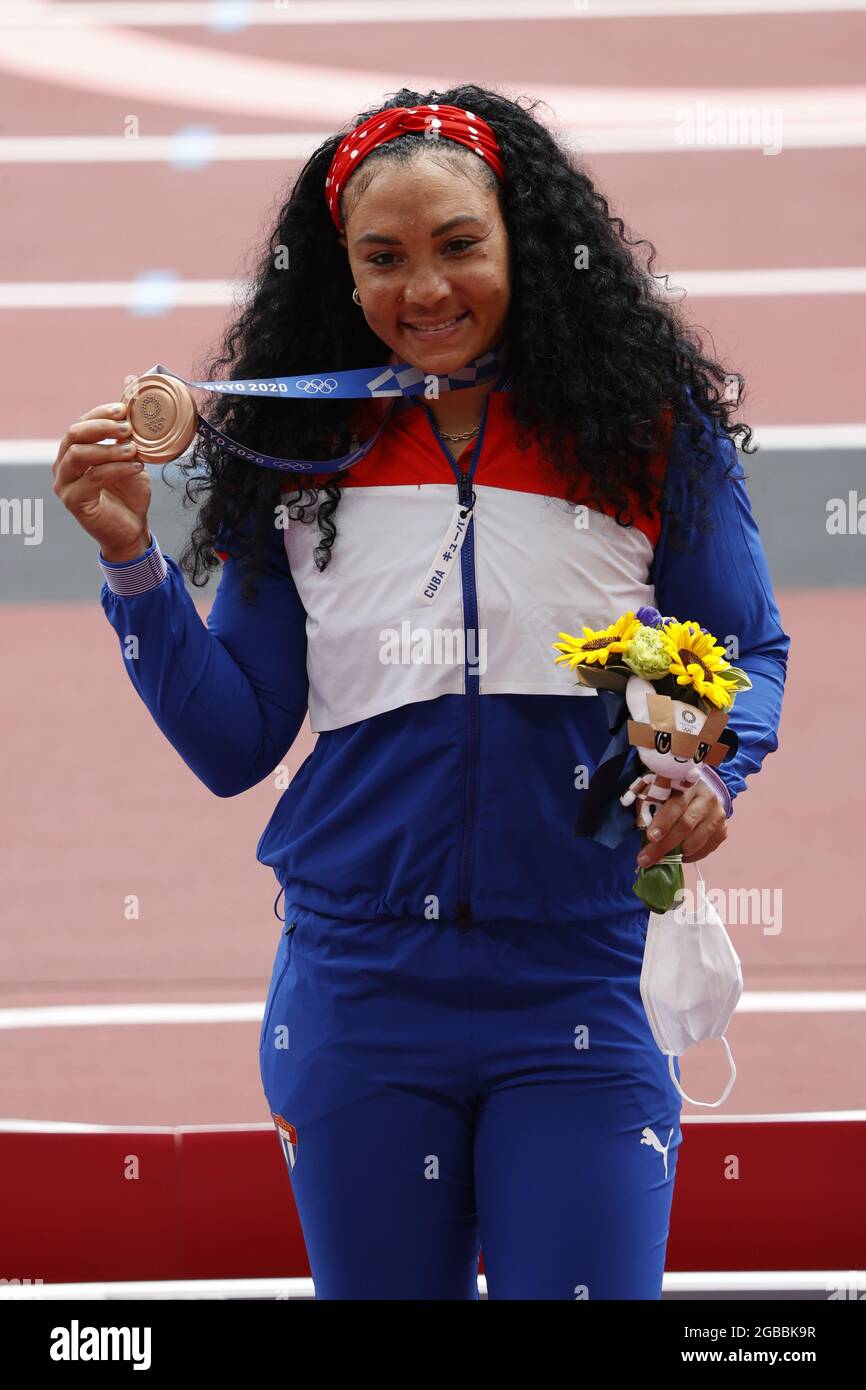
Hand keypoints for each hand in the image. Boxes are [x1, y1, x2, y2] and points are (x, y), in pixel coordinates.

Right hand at [53, 400, 151, 559]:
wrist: (131, 529)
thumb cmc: (129, 495)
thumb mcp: (130, 461)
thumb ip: (126, 442)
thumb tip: (134, 416)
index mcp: (73, 451)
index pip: (81, 424)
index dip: (101, 414)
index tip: (124, 410)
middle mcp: (63, 465)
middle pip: (73, 435)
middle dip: (101, 427)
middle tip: (127, 428)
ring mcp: (64, 483)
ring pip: (78, 455)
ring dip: (108, 449)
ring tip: (133, 449)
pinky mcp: (73, 501)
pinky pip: (93, 477)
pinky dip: (116, 469)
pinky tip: (136, 467)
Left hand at [636, 780, 726, 868]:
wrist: (703, 793)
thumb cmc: (675, 793)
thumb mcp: (661, 791)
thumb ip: (652, 804)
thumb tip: (642, 826)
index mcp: (690, 785)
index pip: (677, 804)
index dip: (663, 822)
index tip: (650, 837)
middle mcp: (708, 799)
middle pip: (686, 825)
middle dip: (664, 845)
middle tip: (646, 859)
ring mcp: (718, 816)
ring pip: (696, 841)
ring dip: (676, 854)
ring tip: (660, 859)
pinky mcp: (723, 831)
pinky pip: (705, 849)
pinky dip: (689, 857)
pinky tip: (678, 856)